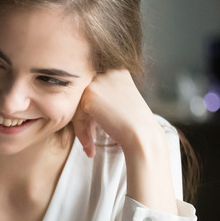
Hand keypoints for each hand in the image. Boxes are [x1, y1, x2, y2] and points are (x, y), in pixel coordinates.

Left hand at [73, 69, 177, 213]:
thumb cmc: (135, 133)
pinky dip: (80, 131)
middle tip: (88, 143)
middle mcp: (111, 72)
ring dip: (81, 128)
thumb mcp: (121, 109)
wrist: (144, 143)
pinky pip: (75, 112)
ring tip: (89, 146)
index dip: (90, 113)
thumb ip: (106, 98)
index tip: (97, 133)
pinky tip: (89, 148)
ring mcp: (101, 82)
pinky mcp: (92, 95)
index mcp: (120, 71)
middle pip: (82, 96)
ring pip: (77, 104)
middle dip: (83, 121)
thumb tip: (81, 96)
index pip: (91, 88)